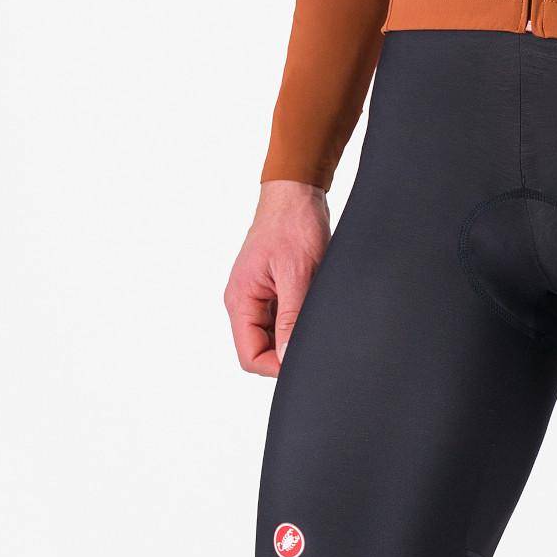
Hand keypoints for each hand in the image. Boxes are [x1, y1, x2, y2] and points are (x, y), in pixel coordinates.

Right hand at [225, 180, 329, 376]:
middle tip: (315, 335)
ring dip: (293, 330)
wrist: (298, 191)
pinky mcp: (272, 287)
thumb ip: (291, 317)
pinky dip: (298, 316)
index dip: (276, 366)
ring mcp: (258, 294)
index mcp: (241, 300)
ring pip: (273, 333)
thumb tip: (286, 357)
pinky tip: (314, 302)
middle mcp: (245, 301)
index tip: (304, 357)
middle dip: (286, 347)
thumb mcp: (298, 273)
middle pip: (260, 348)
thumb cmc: (293, 224)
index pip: (250, 355)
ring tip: (314, 310)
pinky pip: (282, 315)